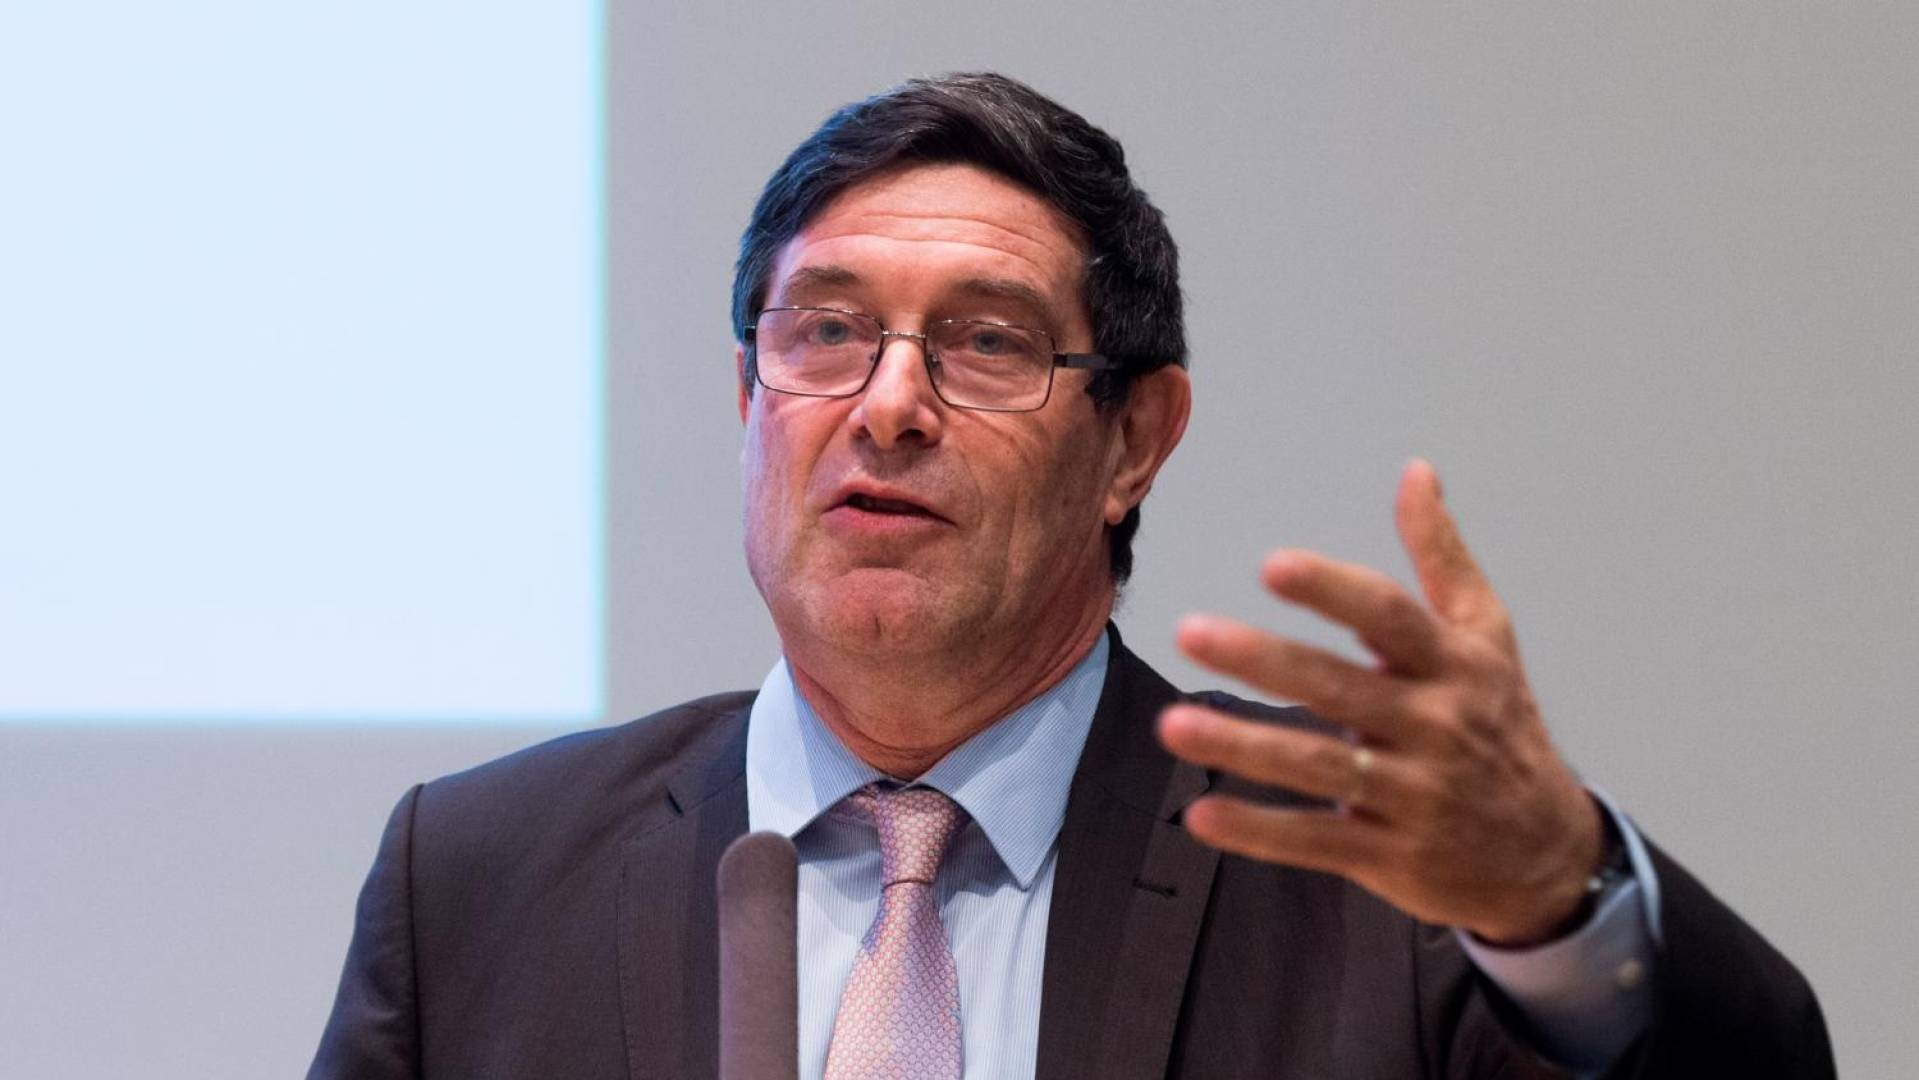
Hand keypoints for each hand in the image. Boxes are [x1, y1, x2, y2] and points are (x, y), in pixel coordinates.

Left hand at [1157, 459, 1602, 945]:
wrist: (1548, 853)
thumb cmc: (1501, 725)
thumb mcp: (1488, 637)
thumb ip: (1442, 556)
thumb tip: (1415, 470)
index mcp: (1454, 665)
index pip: (1390, 618)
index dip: (1333, 592)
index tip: (1273, 565)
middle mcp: (1434, 727)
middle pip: (1340, 688)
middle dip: (1264, 660)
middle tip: (1190, 632)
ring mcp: (1413, 796)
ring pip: (1319, 766)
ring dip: (1243, 747)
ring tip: (1172, 725)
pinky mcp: (1391, 855)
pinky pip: (1317, 841)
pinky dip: (1260, 833)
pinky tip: (1201, 816)